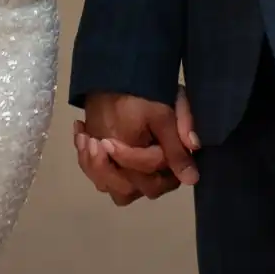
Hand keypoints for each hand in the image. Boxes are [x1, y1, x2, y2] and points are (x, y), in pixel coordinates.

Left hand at [74, 90, 199, 203]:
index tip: (110, 141)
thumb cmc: (148, 98)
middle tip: (95, 141)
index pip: (150, 176)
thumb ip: (176, 146)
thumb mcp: (162, 118)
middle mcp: (151, 178)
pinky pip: (96, 177)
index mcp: (169, 167)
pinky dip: (85, 158)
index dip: (130, 161)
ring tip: (86, 138)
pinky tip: (82, 133)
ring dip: (94, 165)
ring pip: (109, 187)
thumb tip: (192, 178)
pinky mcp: (112, 171)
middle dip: (107, 167)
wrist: (123, 84)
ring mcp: (129, 177)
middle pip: (129, 189)